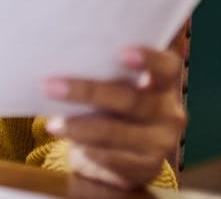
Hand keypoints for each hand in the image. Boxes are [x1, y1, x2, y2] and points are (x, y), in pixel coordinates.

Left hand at [42, 46, 186, 188]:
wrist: (121, 156)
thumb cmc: (111, 107)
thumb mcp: (114, 86)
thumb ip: (103, 73)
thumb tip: (61, 58)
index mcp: (164, 82)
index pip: (166, 67)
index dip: (148, 58)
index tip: (121, 52)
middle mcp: (169, 111)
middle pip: (131, 99)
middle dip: (87, 91)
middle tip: (50, 86)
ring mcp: (162, 141)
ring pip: (115, 132)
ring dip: (78, 126)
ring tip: (53, 124)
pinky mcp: (147, 167)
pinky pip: (112, 158)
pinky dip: (86, 148)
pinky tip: (68, 140)